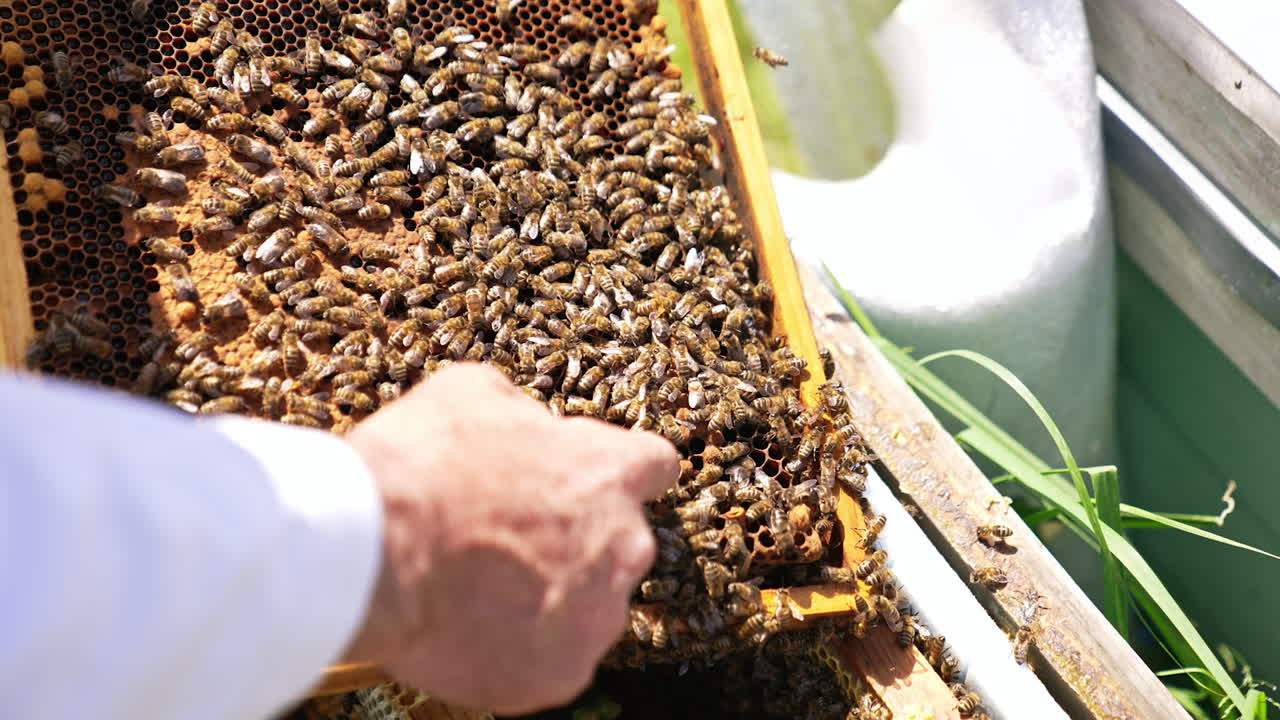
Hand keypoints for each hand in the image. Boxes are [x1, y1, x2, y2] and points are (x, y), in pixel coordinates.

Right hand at [342, 363, 678, 713]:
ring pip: (590, 608)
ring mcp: (596, 617)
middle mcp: (623, 547)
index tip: (591, 480)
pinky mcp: (561, 675)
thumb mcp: (470, 393)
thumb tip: (523, 423)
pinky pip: (553, 661)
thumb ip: (520, 412)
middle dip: (578, 541)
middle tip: (510, 540)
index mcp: (610, 472)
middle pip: (621, 544)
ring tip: (483, 590)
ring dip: (553, 599)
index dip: (618, 470)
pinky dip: (522, 651)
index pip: (653, 465)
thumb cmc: (422, 465)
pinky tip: (474, 629)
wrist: (373, 553)